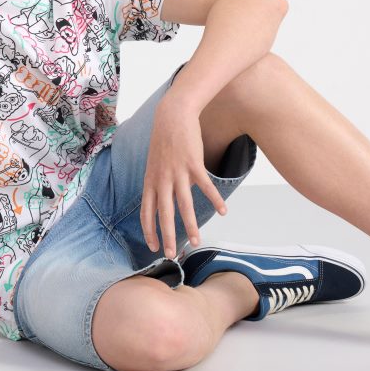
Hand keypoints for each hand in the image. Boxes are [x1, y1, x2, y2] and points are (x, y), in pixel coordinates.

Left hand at [141, 98, 227, 258]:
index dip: (149, 231)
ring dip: (191, 225)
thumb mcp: (154, 163)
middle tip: (172, 255)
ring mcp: (177, 172)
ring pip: (184, 205)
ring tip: (196, 242)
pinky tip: (223, 212)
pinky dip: (215, 200)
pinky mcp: (193, 164)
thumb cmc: (164, 140)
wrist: (172, 115)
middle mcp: (161, 180)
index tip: (154, 247)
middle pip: (164, 214)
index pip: (146, 212)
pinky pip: (205, 186)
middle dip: (168, 236)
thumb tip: (163, 199)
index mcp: (150, 181)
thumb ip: (158, 183)